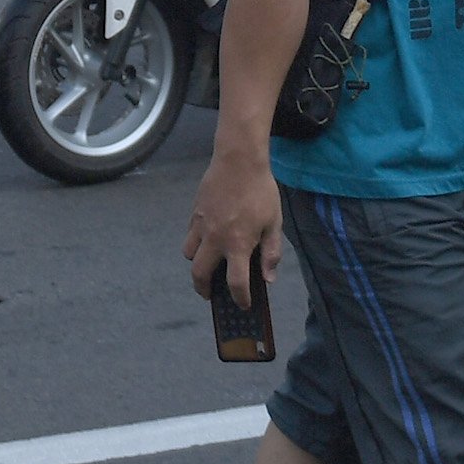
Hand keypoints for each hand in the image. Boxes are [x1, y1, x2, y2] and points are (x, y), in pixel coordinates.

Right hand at [185, 146, 282, 300]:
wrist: (238, 160)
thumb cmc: (261, 191)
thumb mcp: (274, 223)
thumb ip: (271, 252)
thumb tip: (268, 278)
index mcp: (238, 244)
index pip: (236, 283)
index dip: (240, 298)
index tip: (244, 304)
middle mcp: (215, 239)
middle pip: (200, 275)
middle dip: (204, 290)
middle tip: (211, 295)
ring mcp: (201, 225)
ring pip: (189, 255)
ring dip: (197, 265)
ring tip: (207, 266)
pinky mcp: (195, 213)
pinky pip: (189, 236)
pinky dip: (195, 244)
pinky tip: (207, 240)